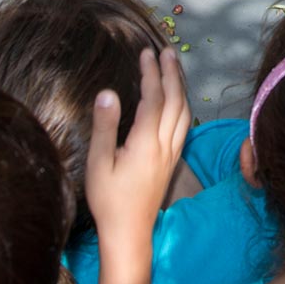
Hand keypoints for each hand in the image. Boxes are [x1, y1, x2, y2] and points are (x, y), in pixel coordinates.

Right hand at [86, 48, 191, 283]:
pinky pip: (184, 125)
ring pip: (184, 113)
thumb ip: (105, 127)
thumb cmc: (109, 200)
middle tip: (166, 51)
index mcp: (147, 143)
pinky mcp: (172, 161)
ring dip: (180, 87)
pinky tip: (177, 101)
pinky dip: (182, 105)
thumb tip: (108, 93)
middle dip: (171, 73)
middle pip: (175, 101)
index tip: (146, 52)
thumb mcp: (100, 163)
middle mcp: (165, 145)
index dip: (151, 73)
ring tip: (173, 68)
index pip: (153, 98)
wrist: (129, 232)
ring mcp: (172, 153)